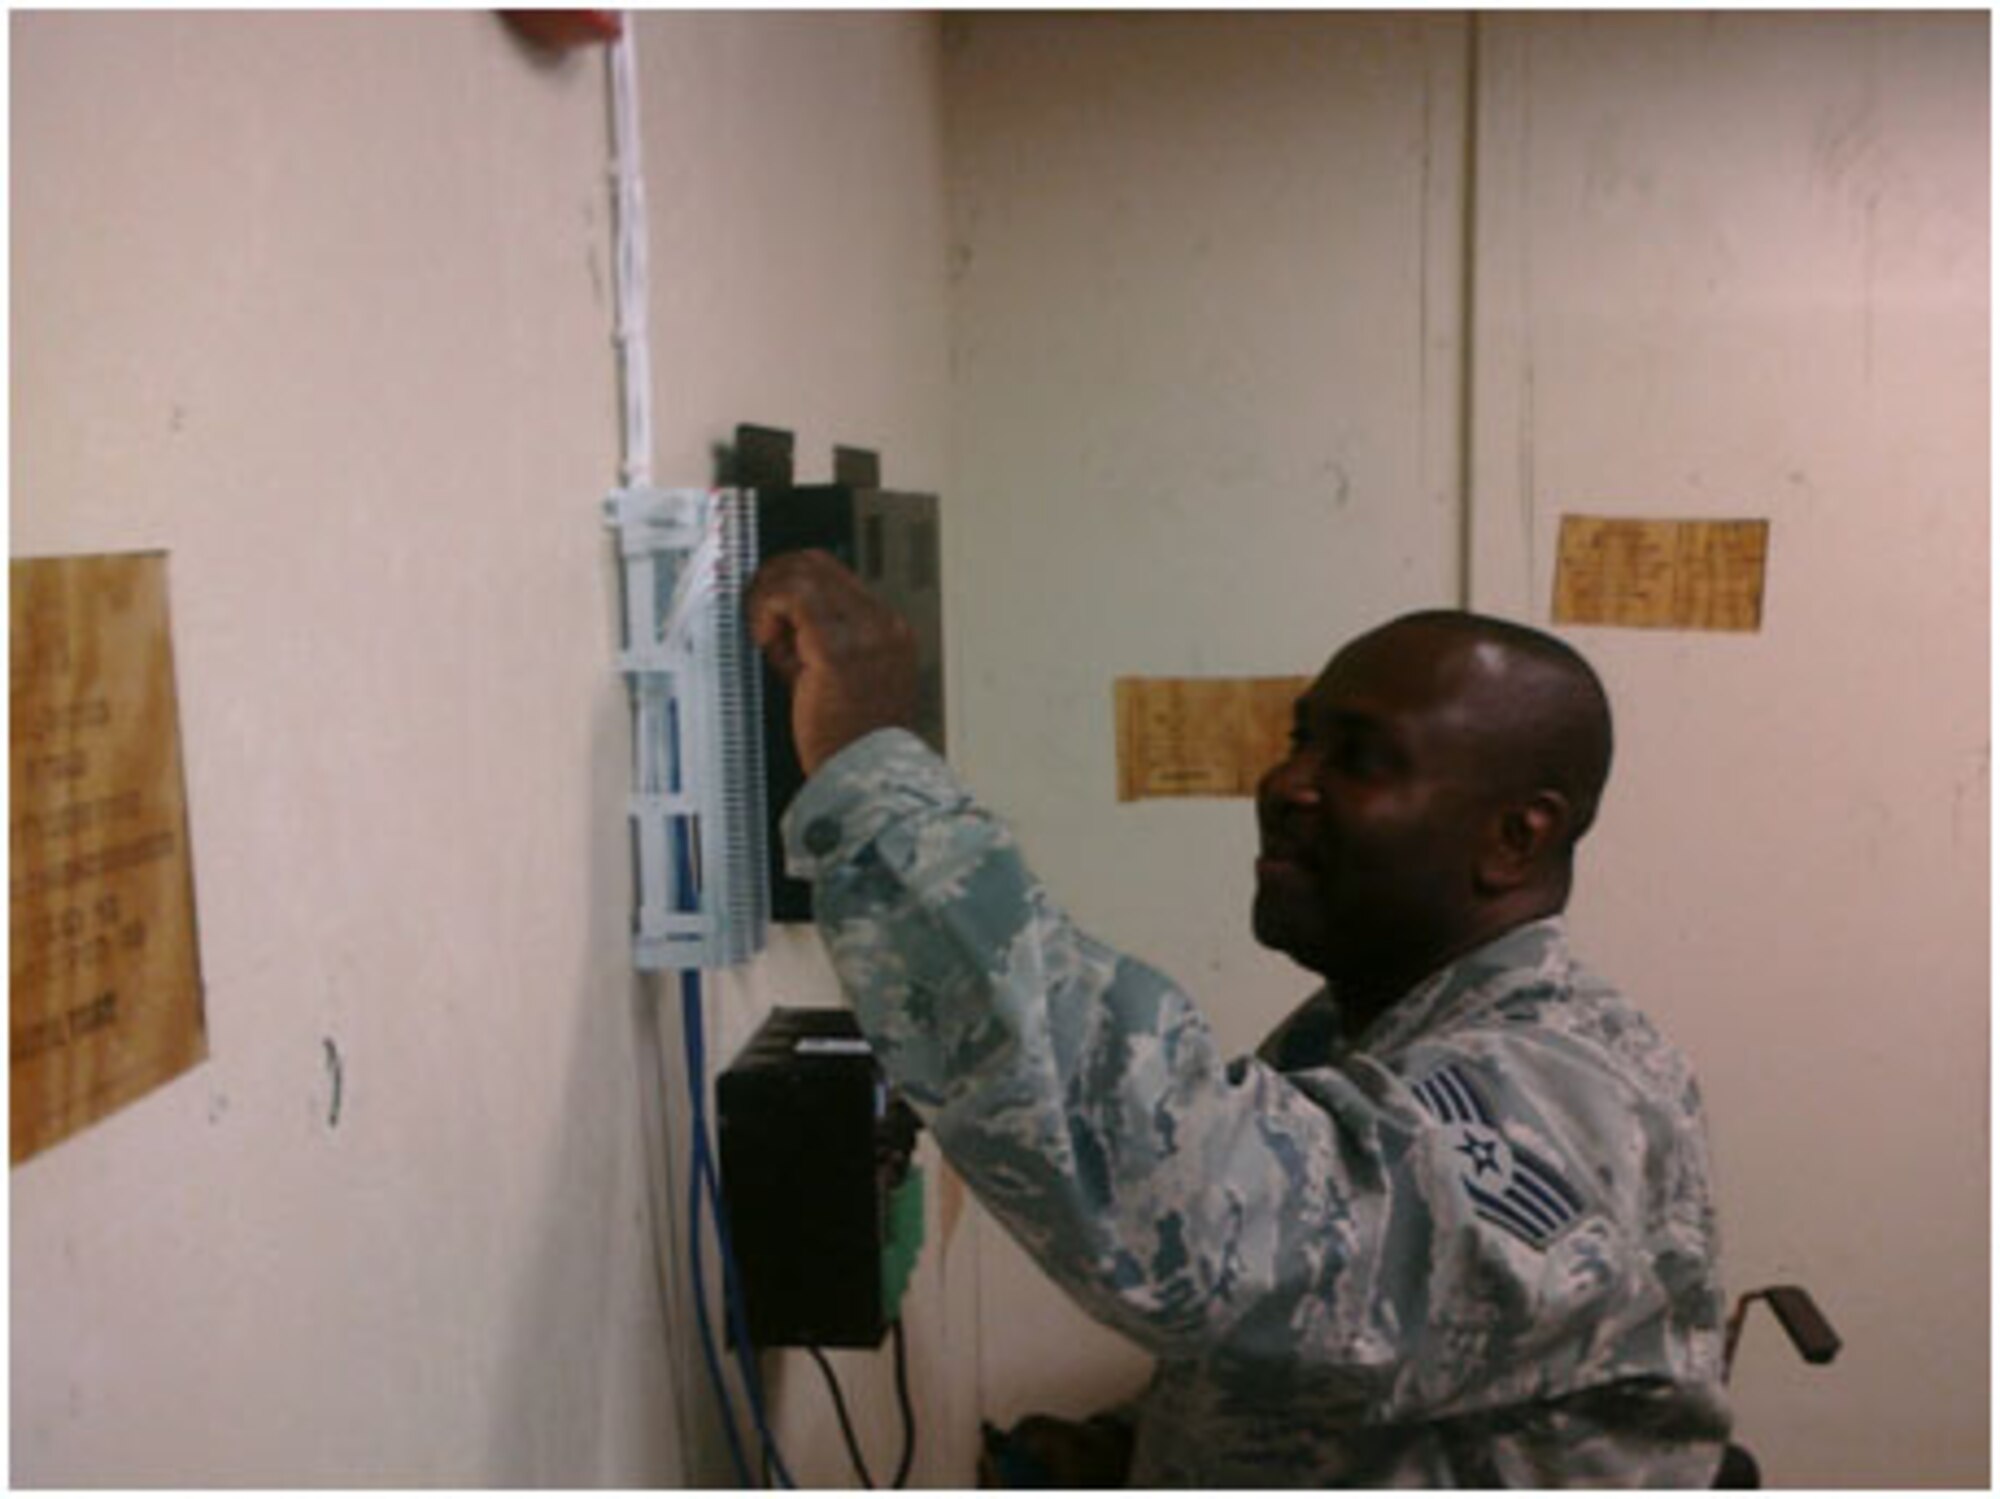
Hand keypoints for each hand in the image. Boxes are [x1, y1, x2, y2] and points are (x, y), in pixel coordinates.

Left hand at [745, 550, 918, 775]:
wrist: (869, 777)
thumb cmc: (851, 741)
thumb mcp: (838, 680)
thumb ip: (816, 646)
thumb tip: (778, 623)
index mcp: (889, 630)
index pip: (835, 576)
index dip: (792, 586)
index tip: (770, 612)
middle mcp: (882, 624)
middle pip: (818, 563)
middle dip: (776, 580)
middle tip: (756, 614)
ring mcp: (864, 632)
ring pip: (803, 571)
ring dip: (770, 596)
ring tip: (764, 634)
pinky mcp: (836, 647)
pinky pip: (792, 597)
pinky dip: (767, 609)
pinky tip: (764, 640)